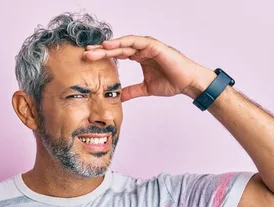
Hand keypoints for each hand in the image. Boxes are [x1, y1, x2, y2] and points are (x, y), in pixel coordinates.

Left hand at [83, 35, 214, 101]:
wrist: (188, 83)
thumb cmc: (171, 82)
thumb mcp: (145, 88)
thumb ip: (131, 91)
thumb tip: (118, 97)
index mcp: (139, 57)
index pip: (118, 55)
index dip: (103, 56)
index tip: (89, 60)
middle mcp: (142, 50)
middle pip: (117, 48)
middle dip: (101, 50)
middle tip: (86, 53)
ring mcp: (148, 46)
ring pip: (124, 43)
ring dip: (109, 46)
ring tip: (95, 48)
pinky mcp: (154, 46)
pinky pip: (136, 42)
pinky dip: (123, 42)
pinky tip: (111, 44)